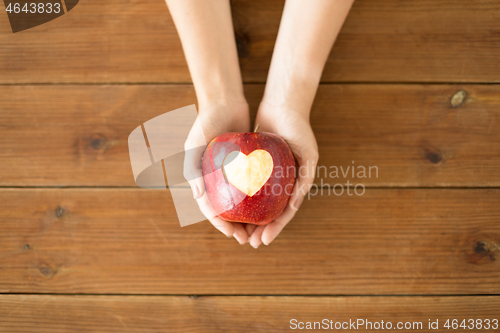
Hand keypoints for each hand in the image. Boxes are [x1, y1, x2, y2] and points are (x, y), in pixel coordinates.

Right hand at [184, 99, 251, 243]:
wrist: (224, 101)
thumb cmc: (206, 122)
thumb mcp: (194, 144)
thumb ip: (192, 169)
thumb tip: (198, 197)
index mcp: (202, 179)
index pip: (210, 209)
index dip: (221, 225)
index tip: (233, 235)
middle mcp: (217, 179)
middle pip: (228, 210)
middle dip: (237, 227)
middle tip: (250, 239)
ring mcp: (232, 174)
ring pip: (242, 202)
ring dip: (250, 217)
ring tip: (261, 229)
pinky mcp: (245, 165)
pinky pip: (253, 186)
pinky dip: (259, 197)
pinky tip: (271, 206)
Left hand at [246, 102, 318, 247]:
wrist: (283, 104)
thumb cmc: (299, 128)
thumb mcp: (308, 155)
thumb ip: (304, 181)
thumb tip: (293, 208)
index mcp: (294, 185)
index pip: (283, 213)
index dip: (274, 229)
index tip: (263, 241)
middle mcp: (280, 182)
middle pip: (268, 212)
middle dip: (259, 229)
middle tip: (247, 242)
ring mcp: (267, 175)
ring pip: (256, 202)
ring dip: (248, 218)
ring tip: (237, 231)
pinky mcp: (254, 165)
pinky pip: (246, 185)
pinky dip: (241, 198)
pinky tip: (231, 207)